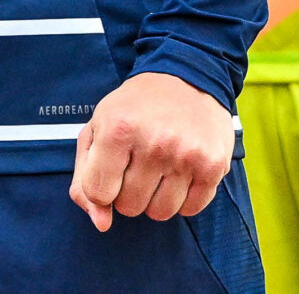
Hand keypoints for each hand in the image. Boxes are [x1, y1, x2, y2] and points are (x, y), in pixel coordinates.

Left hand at [67, 71, 233, 230]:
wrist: (187, 74)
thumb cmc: (136, 107)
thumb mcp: (97, 129)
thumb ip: (84, 180)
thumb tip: (101, 222)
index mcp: (118, 128)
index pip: (98, 193)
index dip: (103, 185)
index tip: (113, 165)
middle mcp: (154, 142)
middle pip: (129, 206)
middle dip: (130, 190)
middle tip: (139, 161)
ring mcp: (186, 154)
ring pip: (160, 213)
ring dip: (157, 197)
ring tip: (161, 166)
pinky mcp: (213, 164)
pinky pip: (191, 209)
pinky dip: (184, 198)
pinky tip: (182, 170)